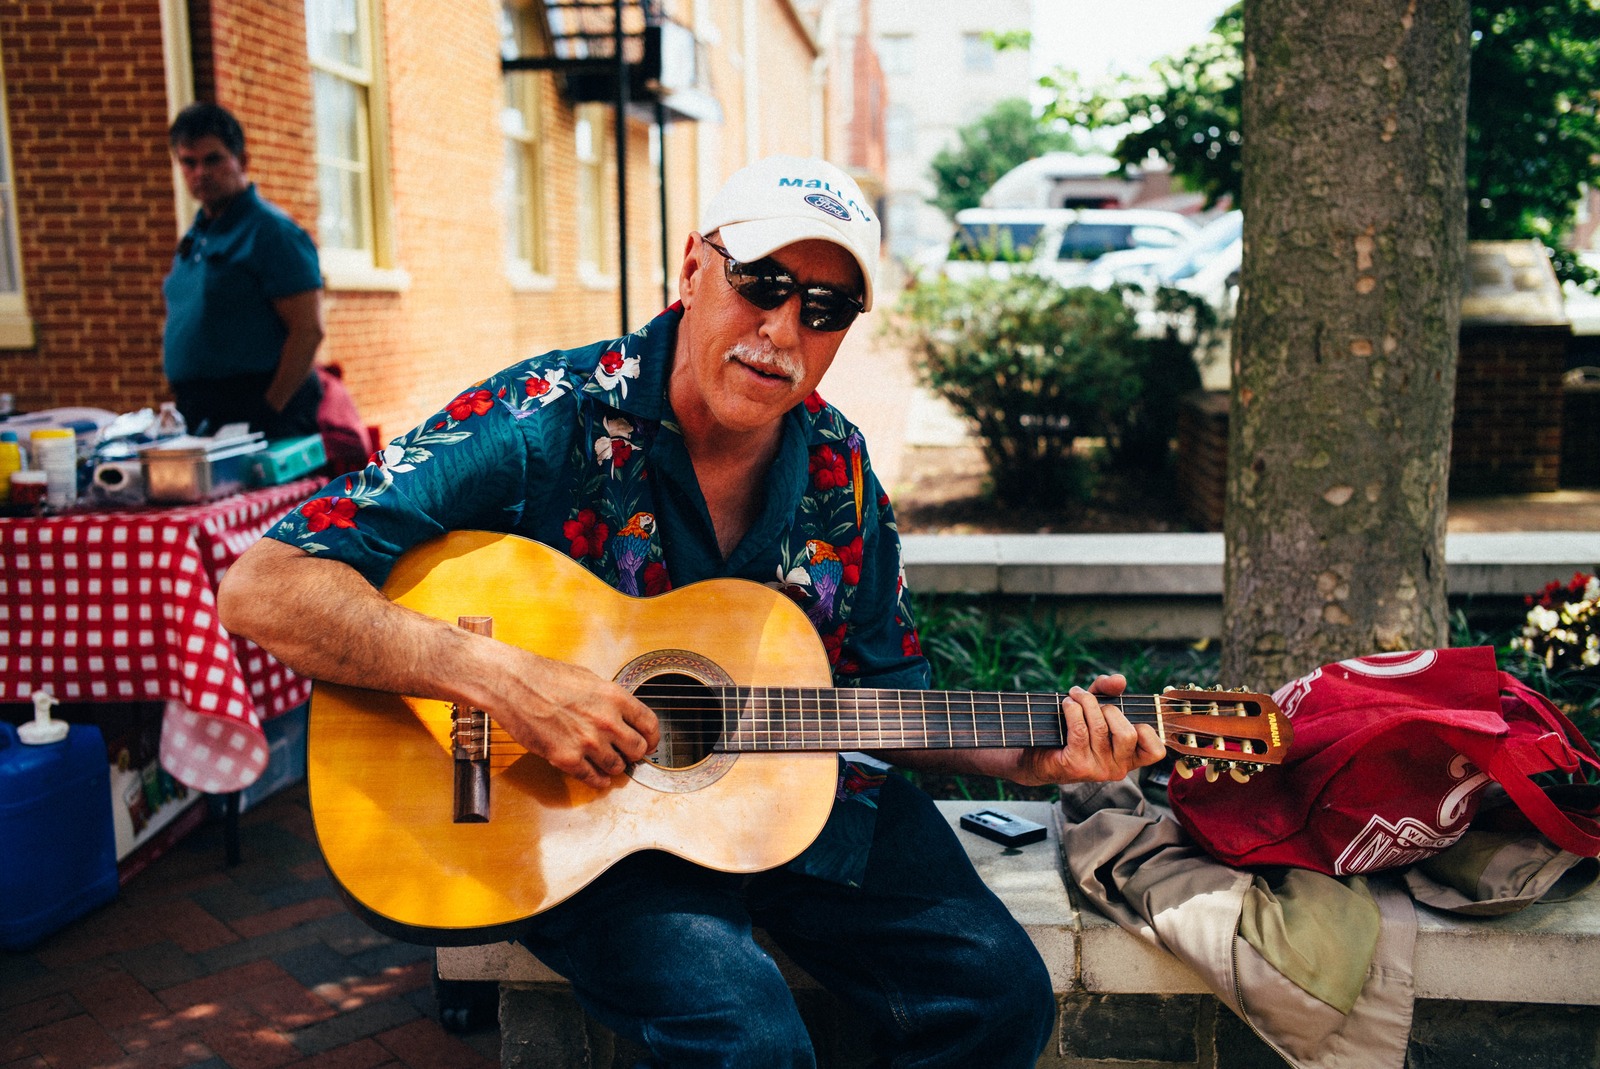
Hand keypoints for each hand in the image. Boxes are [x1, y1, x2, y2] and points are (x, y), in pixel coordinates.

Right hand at [481, 644, 660, 790]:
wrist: (514, 685)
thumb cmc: (546, 677)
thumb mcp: (590, 679)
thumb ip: (610, 699)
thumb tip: (623, 715)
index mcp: (615, 697)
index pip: (650, 725)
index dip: (653, 738)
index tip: (650, 743)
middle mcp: (606, 721)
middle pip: (638, 750)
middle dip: (633, 753)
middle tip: (627, 753)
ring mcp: (588, 742)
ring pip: (618, 767)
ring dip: (615, 766)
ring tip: (608, 762)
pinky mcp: (568, 759)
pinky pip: (594, 779)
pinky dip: (598, 780)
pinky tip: (596, 776)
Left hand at [1014, 673, 1165, 784]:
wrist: (1037, 754)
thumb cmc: (1072, 728)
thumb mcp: (1095, 704)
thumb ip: (1109, 690)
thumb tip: (1120, 680)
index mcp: (1130, 757)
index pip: (1156, 751)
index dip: (1148, 730)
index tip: (1129, 715)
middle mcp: (1118, 768)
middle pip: (1128, 733)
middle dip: (1109, 709)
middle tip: (1092, 702)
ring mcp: (1098, 770)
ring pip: (1101, 727)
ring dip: (1086, 702)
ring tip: (1074, 695)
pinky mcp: (1077, 766)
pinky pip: (1080, 730)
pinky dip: (1073, 710)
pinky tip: (1067, 704)